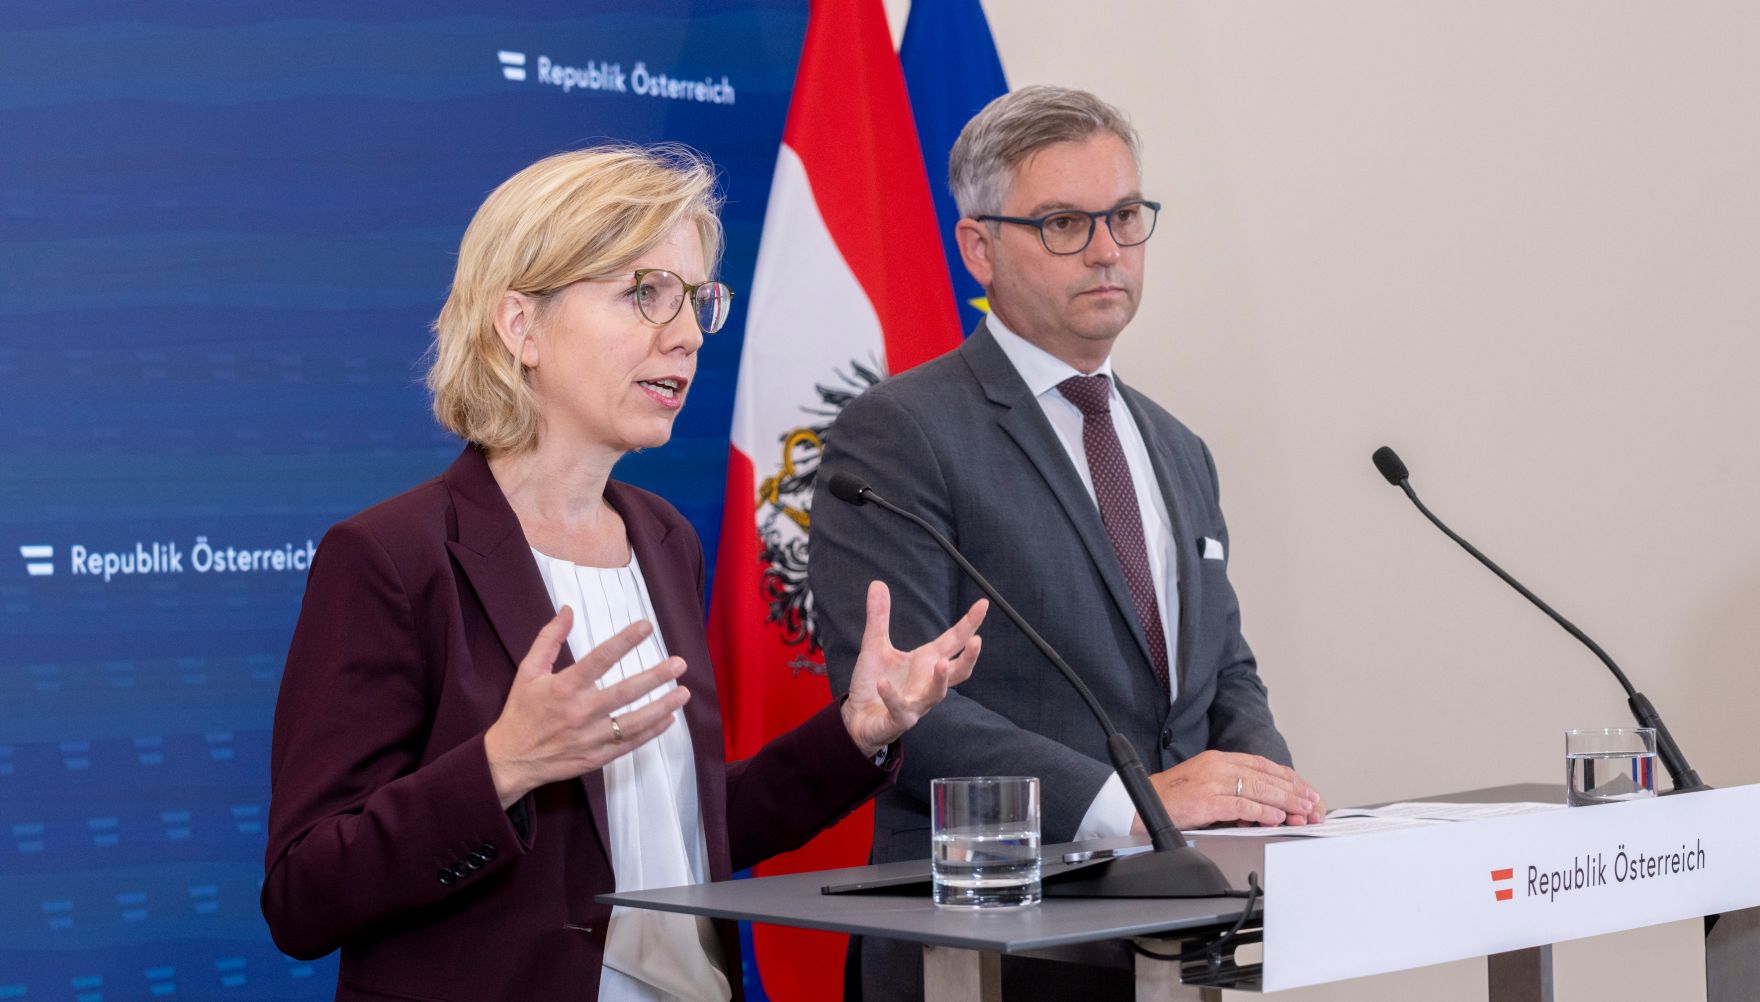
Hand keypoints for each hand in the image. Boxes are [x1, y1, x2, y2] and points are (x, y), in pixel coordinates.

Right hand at [483, 607, 690, 807]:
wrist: (509, 760)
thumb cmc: (521, 712)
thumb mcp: (528, 671)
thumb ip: (549, 639)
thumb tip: (567, 610)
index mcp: (564, 688)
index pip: (600, 659)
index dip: (625, 640)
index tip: (647, 626)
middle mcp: (579, 712)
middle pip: (624, 692)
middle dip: (655, 677)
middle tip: (679, 663)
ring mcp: (589, 738)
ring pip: (633, 722)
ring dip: (661, 707)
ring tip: (684, 693)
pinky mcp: (596, 757)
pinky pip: (629, 744)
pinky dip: (651, 732)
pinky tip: (668, 719)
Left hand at [840, 581, 987, 756]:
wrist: (857, 719)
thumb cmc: (873, 683)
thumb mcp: (874, 645)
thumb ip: (879, 617)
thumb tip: (878, 583)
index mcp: (926, 662)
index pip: (954, 641)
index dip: (969, 623)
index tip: (983, 604)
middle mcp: (927, 682)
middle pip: (958, 671)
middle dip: (970, 657)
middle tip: (978, 639)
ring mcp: (917, 703)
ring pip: (936, 694)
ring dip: (940, 679)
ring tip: (941, 663)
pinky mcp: (899, 719)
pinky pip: (899, 708)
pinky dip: (892, 696)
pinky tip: (883, 683)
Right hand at [1130, 750, 1326, 831]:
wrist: (1139, 803)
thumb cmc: (1172, 798)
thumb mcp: (1206, 784)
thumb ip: (1234, 789)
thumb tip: (1267, 806)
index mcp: (1219, 759)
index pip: (1263, 766)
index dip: (1289, 779)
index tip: (1306, 791)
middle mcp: (1218, 765)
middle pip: (1266, 776)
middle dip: (1294, 791)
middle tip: (1313, 803)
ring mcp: (1212, 782)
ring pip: (1259, 788)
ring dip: (1285, 801)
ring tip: (1303, 811)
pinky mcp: (1206, 800)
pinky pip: (1241, 805)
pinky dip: (1263, 812)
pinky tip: (1276, 818)